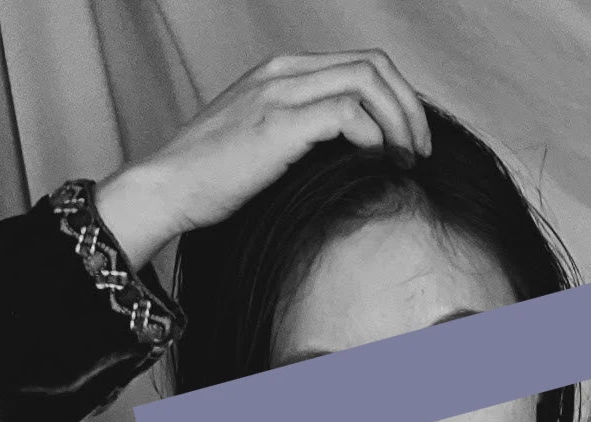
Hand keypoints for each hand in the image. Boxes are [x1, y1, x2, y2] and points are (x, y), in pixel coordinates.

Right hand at [93, 51, 432, 270]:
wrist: (168, 189)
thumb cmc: (214, 180)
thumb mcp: (265, 146)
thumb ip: (305, 135)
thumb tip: (357, 156)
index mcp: (282, 71)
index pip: (361, 62)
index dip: (398, 98)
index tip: (411, 141)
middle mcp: (283, 71)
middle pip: (374, 63)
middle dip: (410, 106)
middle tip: (422, 151)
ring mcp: (280, 92)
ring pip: (368, 81)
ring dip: (400, 121)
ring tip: (407, 160)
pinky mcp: (279, 123)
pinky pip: (347, 113)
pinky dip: (374, 137)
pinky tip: (378, 164)